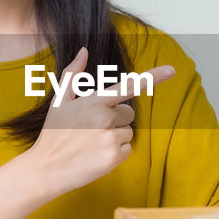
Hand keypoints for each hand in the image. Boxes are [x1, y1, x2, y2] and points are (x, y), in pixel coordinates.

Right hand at [26, 46, 174, 195]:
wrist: (46, 168)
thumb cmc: (53, 133)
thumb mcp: (60, 100)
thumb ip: (73, 74)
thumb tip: (84, 50)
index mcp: (94, 102)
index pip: (128, 86)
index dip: (153, 77)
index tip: (172, 70)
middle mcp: (105, 119)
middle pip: (129, 114)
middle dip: (116, 119)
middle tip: (92, 129)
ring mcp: (110, 139)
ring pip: (128, 133)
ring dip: (114, 137)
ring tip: (91, 143)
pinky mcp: (114, 157)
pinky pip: (127, 150)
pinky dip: (115, 153)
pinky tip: (96, 155)